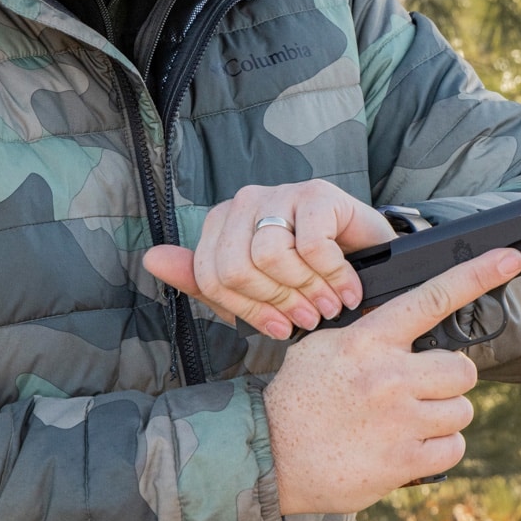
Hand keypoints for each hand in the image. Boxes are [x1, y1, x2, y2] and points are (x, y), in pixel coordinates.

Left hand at [142, 180, 396, 339]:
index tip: (279, 328)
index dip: (247, 312)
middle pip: (237, 268)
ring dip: (307, 291)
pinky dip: (333, 276)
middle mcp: (246, 202)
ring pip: (272, 256)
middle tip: (308, 317)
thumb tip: (150, 259)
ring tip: (329, 304)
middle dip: (277, 302)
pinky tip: (347, 287)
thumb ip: (202, 280)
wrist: (370, 255)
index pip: (212, 278)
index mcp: (222, 224)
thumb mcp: (253, 289)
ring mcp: (282, 192)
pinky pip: (311, 246)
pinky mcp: (318, 193)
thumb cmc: (308, 275)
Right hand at [264, 246, 520, 515]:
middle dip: (448, 380)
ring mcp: (399, 420)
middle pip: (462, 368)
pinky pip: (453, 448)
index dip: (476, 275)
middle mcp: (389, 375)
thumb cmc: (297, 397)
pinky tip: (409, 447)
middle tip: (420, 390)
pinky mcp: (403, 461)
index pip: (431, 298)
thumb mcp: (324, 345)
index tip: (509, 260)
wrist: (268, 453)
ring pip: (461, 410)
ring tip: (407, 422)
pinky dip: (438, 450)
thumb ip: (369, 331)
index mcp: (370, 340)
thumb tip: (408, 318)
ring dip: (442, 417)